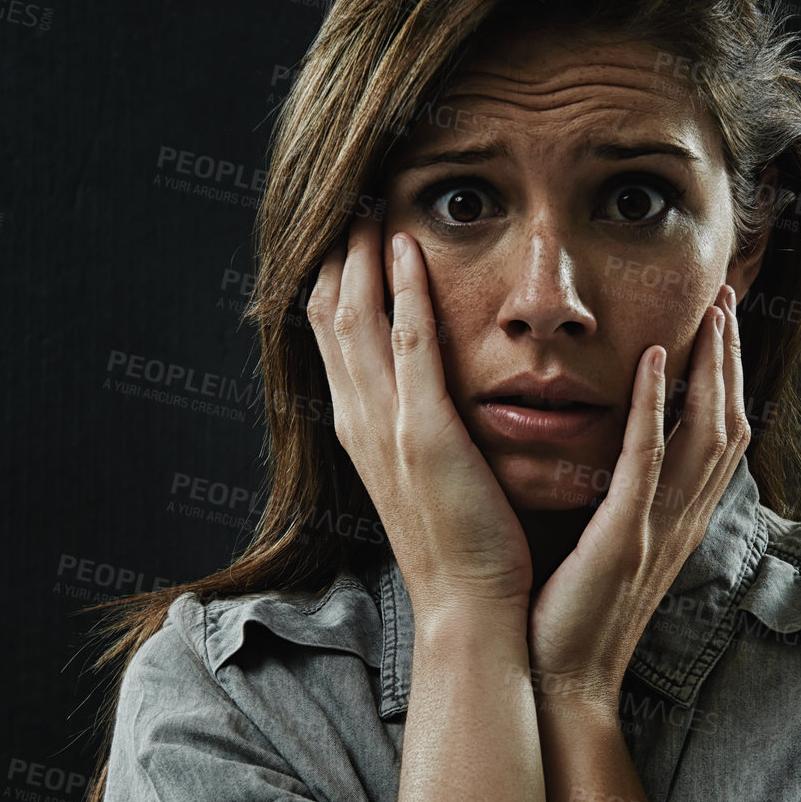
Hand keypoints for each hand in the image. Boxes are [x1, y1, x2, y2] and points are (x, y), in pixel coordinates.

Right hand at [307, 214, 533, 628]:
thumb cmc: (462, 545)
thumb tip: (426, 392)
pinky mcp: (423, 432)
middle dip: (337, 251)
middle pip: (329, 313)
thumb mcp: (426, 475)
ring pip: (355, 317)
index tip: (349, 229)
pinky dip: (404, 290)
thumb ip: (419, 427)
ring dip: (360, 254)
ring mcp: (385, 425)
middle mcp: (357, 421)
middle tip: (350, 195)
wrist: (470, 606)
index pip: (331, 334)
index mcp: (359, 429)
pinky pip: (407, 343)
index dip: (335, 277)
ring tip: (369, 200)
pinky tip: (409, 247)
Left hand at [526, 283, 749, 715]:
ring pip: (705, 435)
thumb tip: (606, 455)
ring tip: (709, 314)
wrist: (558, 683)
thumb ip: (617, 501)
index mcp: (676, 522)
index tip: (718, 324)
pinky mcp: (623, 540)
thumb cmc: (569, 616)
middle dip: (731, 360)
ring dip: (711, 370)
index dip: (725, 379)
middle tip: (726, 298)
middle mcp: (680, 521)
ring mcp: (657, 530)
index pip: (718, 436)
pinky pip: (647, 465)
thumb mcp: (607, 550)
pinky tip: (652, 362)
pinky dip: (656, 410)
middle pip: (728, 424)